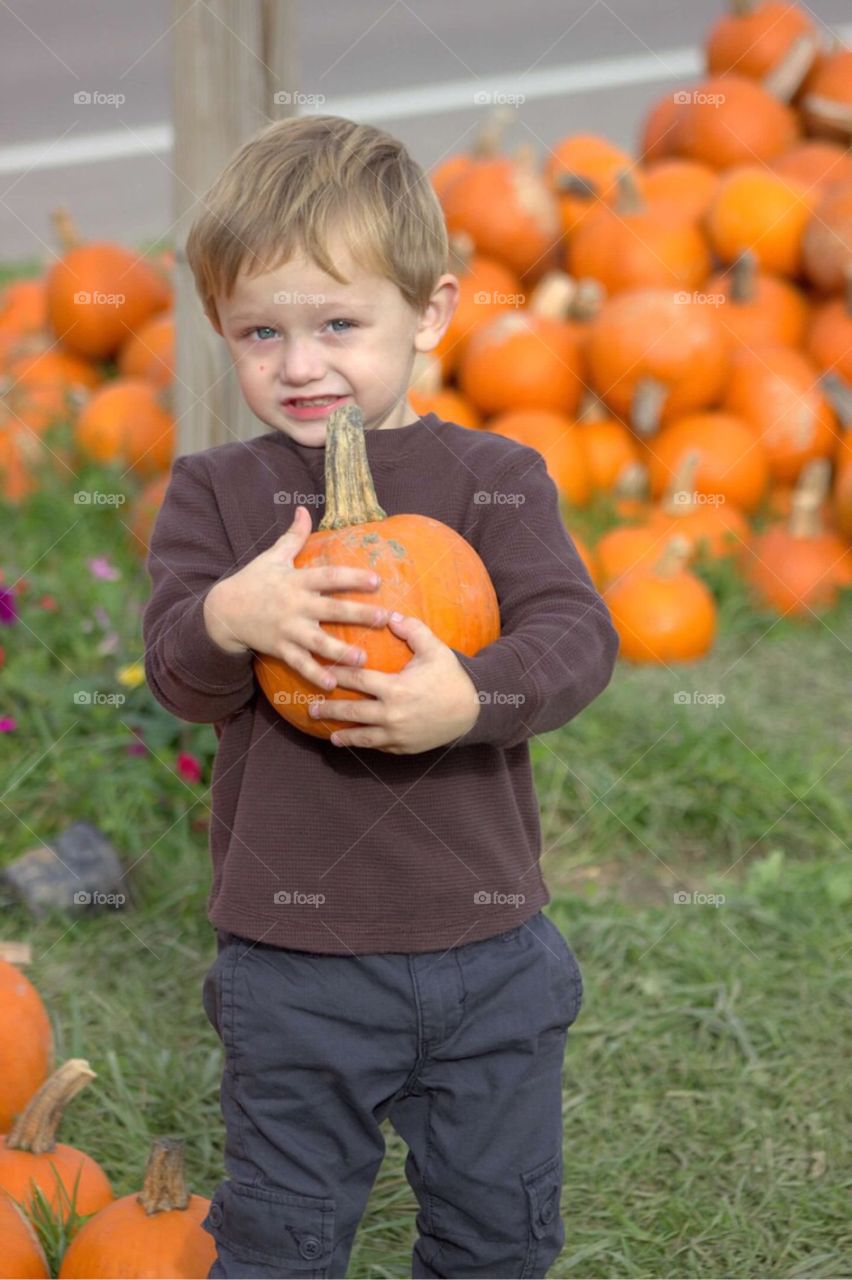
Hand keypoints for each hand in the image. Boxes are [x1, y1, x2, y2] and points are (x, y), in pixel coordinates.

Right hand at [203, 506, 390, 690]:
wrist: (223, 611)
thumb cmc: (253, 581)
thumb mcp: (272, 556)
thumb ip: (293, 536)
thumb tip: (304, 509)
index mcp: (297, 580)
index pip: (329, 576)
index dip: (352, 577)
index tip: (376, 580)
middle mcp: (295, 605)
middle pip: (331, 609)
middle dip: (358, 613)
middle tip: (384, 618)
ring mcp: (287, 629)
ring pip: (318, 641)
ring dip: (340, 651)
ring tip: (362, 659)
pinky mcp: (280, 648)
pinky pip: (299, 664)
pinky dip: (314, 674)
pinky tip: (332, 684)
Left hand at [307, 613, 481, 751]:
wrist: (475, 710)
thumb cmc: (452, 677)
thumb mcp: (435, 649)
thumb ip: (412, 630)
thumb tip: (389, 615)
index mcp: (396, 688)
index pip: (357, 680)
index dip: (337, 675)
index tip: (321, 670)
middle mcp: (392, 714)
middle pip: (352, 711)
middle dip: (329, 709)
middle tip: (311, 708)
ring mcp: (398, 734)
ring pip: (363, 736)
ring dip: (344, 734)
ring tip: (329, 734)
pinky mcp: (404, 747)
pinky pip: (379, 746)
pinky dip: (365, 744)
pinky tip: (355, 742)